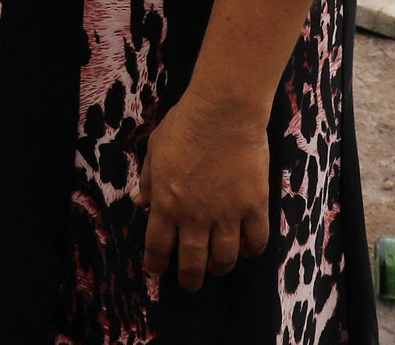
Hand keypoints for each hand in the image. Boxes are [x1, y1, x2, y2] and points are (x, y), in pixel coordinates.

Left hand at [132, 92, 269, 291]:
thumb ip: (148, 180)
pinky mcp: (254, 206)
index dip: (156, 264)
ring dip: (219, 267)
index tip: (157, 270)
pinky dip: (251, 250)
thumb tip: (139, 203)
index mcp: (166, 203)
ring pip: (224, 258)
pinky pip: (256, 240)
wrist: (224, 110)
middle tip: (191, 282)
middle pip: (191, 263)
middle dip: (189, 279)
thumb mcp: (155, 150)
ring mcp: (226, 214)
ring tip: (218, 268)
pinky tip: (247, 249)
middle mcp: (194, 216)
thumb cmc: (186, 124)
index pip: (158, 247)